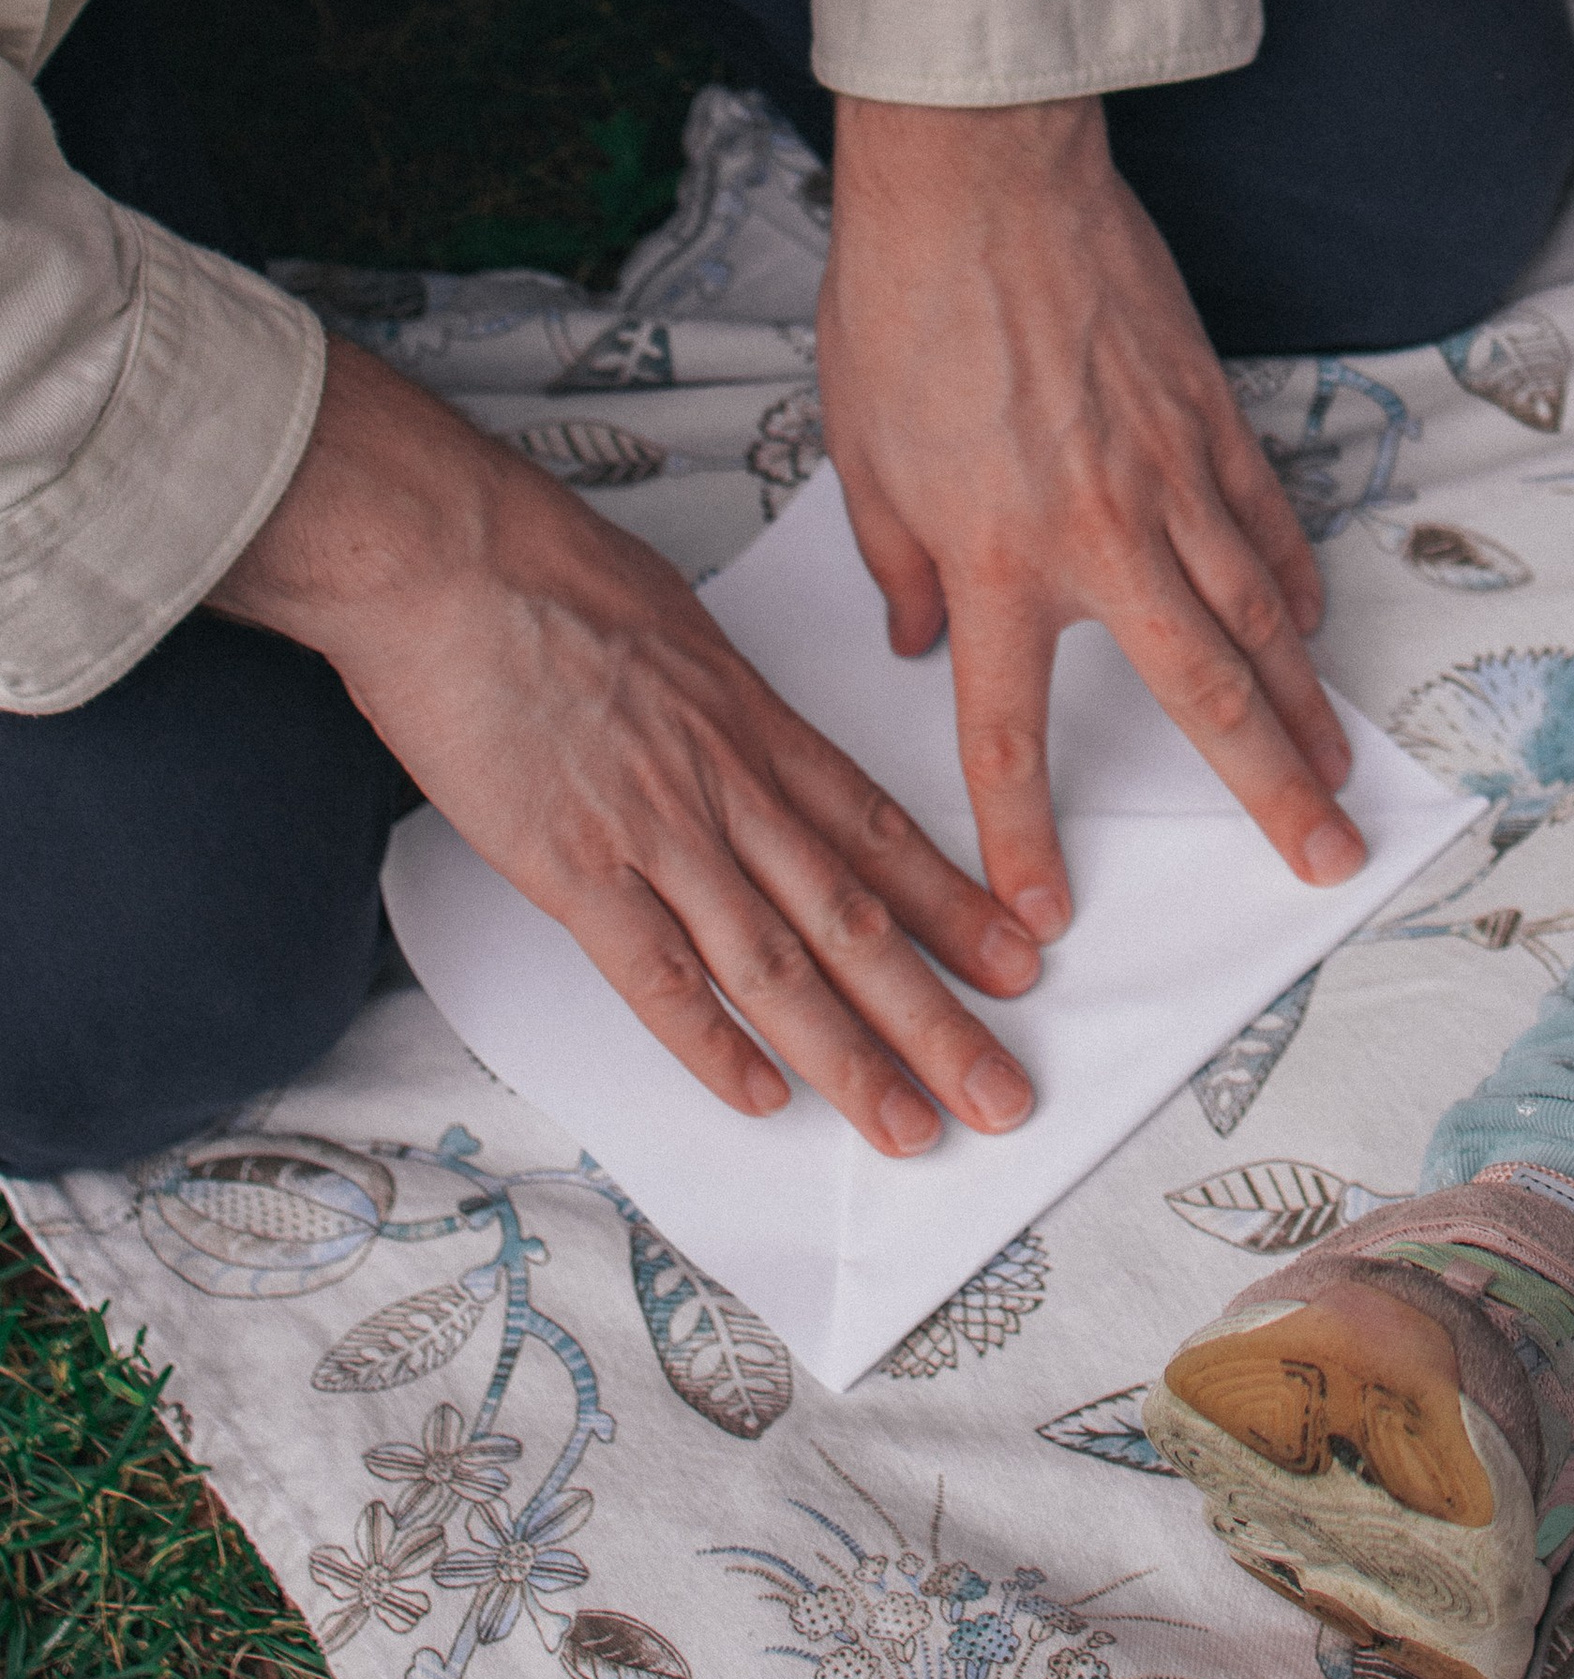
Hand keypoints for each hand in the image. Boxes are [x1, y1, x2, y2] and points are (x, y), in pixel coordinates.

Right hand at [215, 339, 1040, 1151]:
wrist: (448, 553)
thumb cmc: (543, 565)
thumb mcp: (670, 618)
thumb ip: (711, 692)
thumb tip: (727, 721)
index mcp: (753, 720)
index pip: (877, 831)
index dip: (953, 905)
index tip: (1019, 958)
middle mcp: (726, 783)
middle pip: (852, 915)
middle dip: (937, 1013)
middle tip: (1004, 1090)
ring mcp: (654, 828)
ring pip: (775, 962)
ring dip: (850, 1054)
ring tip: (911, 1125)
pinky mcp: (569, 866)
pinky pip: (655, 970)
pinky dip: (709, 1043)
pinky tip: (760, 1098)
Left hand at [821, 94, 1362, 939]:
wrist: (979, 176)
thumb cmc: (903, 304)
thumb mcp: (861, 456)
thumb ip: (900, 567)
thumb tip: (924, 642)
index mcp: (996, 560)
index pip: (1010, 735)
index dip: (1026, 837)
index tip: (1046, 915)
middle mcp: (1101, 536)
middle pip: (1203, 695)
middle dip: (1270, 793)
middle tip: (1325, 861)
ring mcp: (1172, 473)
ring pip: (1260, 616)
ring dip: (1304, 703)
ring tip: (1337, 768)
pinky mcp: (1210, 411)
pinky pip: (1267, 521)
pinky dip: (1295, 582)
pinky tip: (1308, 627)